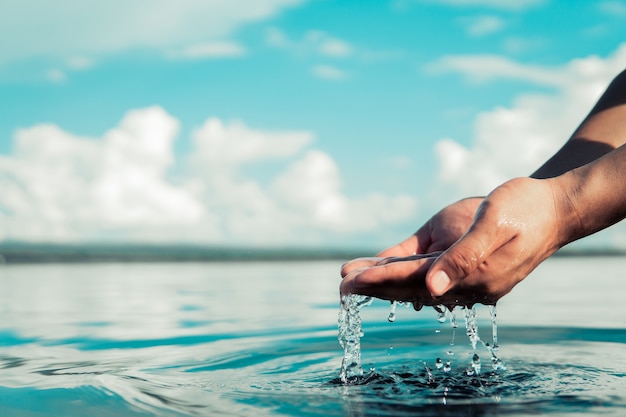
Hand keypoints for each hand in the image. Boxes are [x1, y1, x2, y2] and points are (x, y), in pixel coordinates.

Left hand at [341, 177, 565, 306]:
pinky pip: (429, 271)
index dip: (381, 281)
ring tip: (350, 278)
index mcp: (473, 276)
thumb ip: (464, 257)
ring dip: (383, 281)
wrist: (553, 207)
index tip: (351, 281)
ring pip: (416, 282)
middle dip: (375, 286)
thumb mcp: (494, 224)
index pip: (417, 281)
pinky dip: (402, 271)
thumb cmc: (525, 208)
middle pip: (411, 287)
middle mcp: (468, 284)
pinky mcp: (466, 267)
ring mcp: (467, 279)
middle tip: (340, 286)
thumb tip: (433, 290)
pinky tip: (380, 268)